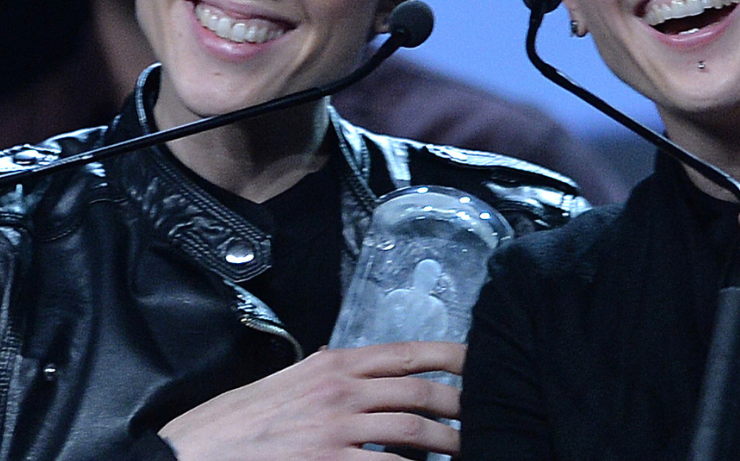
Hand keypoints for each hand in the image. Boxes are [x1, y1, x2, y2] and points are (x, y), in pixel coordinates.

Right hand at [159, 341, 465, 459]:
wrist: (190, 455)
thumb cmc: (234, 420)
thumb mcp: (284, 380)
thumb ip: (323, 371)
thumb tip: (349, 363)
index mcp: (334, 365)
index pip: (407, 354)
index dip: (451, 355)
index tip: (477, 361)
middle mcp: (342, 392)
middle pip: (421, 393)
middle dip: (459, 405)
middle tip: (483, 414)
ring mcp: (337, 431)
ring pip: (415, 433)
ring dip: (449, 443)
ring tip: (468, 449)